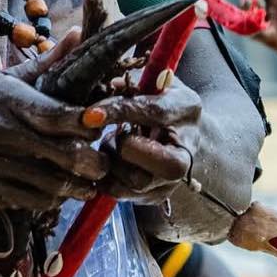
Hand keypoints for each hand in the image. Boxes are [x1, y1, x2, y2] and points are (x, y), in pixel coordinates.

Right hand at [0, 33, 194, 213]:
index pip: (54, 113)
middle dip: (91, 163)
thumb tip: (79, 34)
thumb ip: (43, 65)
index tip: (101, 123)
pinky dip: (51, 200)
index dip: (85, 121)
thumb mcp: (0, 79)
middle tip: (102, 165)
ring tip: (85, 184)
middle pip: (61, 152)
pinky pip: (31, 200)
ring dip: (75, 187)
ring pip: (50, 183)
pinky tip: (57, 194)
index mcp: (3, 97)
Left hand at [100, 74, 203, 204]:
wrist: (188, 137)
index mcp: (184, 109)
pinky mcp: (156, 195)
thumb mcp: (153, 82)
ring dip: (112, 162)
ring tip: (114, 144)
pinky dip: (106, 177)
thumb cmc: (162, 102)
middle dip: (124, 149)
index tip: (89, 115)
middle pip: (157, 161)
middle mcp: (186, 151)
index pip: (151, 111)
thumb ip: (131, 81)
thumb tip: (106, 82)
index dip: (118, 112)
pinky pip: (121, 192)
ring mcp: (173, 179)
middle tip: (113, 136)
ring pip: (133, 180)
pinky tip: (109, 161)